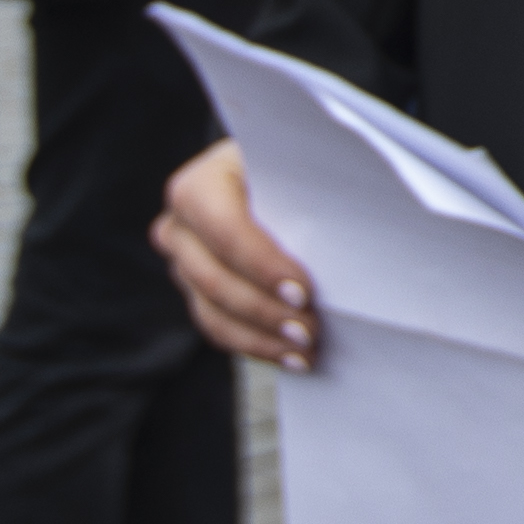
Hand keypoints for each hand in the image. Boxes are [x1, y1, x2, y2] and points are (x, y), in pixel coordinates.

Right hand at [157, 140, 314, 371]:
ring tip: (305, 350)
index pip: (225, 230)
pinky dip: (255, 345)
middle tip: (310, 330)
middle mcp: (179, 225)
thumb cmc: (291, 168)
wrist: (271, 178)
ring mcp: (182, 263)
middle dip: (265, 310)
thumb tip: (344, 233)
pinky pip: (218, 328)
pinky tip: (289, 356)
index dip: (262, 265)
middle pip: (214, 279)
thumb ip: (306, 194)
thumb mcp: (296, 167)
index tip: (303, 292)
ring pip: (212, 312)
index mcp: (198, 185)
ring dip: (261, 337)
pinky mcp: (195, 292)